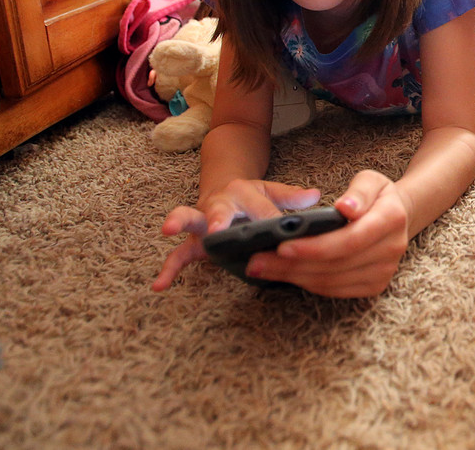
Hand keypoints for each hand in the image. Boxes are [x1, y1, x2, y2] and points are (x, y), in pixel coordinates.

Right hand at [151, 180, 320, 290]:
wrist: (223, 188)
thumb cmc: (251, 196)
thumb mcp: (271, 192)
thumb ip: (291, 196)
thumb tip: (314, 196)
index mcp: (244, 192)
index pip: (260, 208)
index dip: (270, 219)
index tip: (279, 229)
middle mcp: (220, 204)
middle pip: (218, 208)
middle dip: (218, 218)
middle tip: (217, 228)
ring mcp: (203, 222)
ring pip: (189, 220)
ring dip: (180, 223)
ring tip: (169, 230)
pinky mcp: (194, 241)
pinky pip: (179, 255)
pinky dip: (169, 270)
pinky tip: (160, 286)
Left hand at [244, 170, 409, 297]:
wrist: (398, 216)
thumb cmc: (376, 195)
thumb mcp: (371, 180)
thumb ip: (360, 191)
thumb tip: (347, 208)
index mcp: (391, 219)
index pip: (349, 239)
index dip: (315, 247)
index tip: (283, 246)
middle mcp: (391, 249)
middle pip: (336, 264)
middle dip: (293, 265)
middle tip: (257, 260)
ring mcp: (384, 271)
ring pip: (332, 281)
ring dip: (294, 277)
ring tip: (262, 267)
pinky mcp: (374, 286)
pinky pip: (335, 290)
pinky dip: (307, 284)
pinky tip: (285, 275)